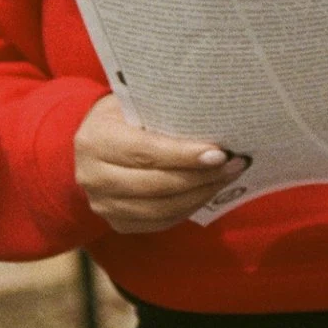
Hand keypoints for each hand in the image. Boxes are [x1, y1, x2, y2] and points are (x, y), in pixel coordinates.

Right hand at [74, 93, 246, 232]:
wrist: (95, 144)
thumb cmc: (122, 117)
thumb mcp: (134, 105)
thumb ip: (163, 114)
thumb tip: (215, 121)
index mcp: (95, 141)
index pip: (146, 152)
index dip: (184, 156)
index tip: (219, 154)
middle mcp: (93, 177)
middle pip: (157, 185)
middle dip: (201, 177)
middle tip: (234, 165)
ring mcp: (103, 205)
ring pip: (162, 209)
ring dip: (200, 194)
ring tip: (227, 177)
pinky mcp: (117, 223)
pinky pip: (160, 222)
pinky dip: (189, 208)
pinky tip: (208, 191)